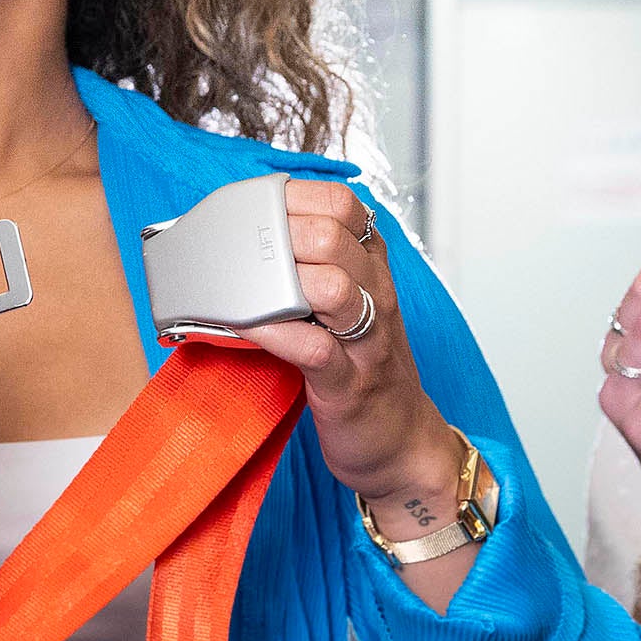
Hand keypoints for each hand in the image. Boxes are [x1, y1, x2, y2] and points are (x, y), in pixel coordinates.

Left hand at [233, 181, 464, 525]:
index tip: (252, 212)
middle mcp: (377, 295)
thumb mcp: (347, 308)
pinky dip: (275, 333)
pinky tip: (247, 328)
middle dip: (278, 237)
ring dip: (278, 281)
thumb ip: (311, 270)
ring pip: (332, 286)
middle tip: (239, 254)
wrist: (401, 441)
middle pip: (332, 238)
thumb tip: (244, 241)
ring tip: (241, 288)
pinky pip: (314, 347)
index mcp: (372, 269)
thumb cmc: (362, 369)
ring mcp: (366, 340)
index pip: (343, 205)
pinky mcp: (349, 384)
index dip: (293, 199)